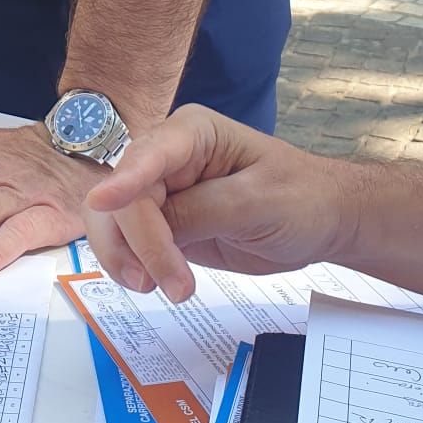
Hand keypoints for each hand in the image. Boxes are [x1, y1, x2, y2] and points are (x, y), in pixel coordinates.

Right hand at [83, 105, 347, 303]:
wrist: (321, 221)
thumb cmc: (302, 197)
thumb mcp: (259, 201)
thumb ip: (204, 210)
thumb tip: (156, 226)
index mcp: (192, 133)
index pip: (147, 156)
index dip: (122, 181)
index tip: (101, 203)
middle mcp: (166, 158)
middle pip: (122, 196)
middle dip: (137, 242)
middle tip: (170, 285)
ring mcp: (162, 191)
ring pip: (114, 222)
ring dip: (128, 259)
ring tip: (169, 289)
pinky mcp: (164, 224)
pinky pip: (130, 243)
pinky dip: (135, 266)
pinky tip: (160, 283)